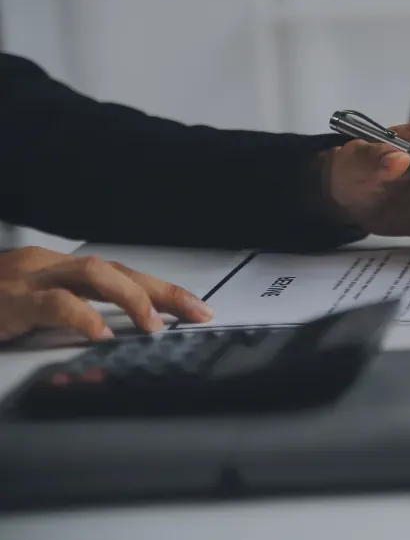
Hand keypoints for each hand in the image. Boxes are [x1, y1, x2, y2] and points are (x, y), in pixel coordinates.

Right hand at [0, 247, 212, 341]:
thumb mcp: (26, 313)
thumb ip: (65, 318)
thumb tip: (109, 338)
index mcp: (54, 269)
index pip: (119, 273)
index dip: (160, 289)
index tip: (195, 308)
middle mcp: (46, 265)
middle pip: (118, 269)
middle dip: (163, 290)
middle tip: (197, 312)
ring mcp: (26, 277)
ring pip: (94, 274)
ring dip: (131, 298)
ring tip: (154, 325)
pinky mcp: (8, 298)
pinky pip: (54, 302)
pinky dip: (82, 317)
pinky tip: (102, 334)